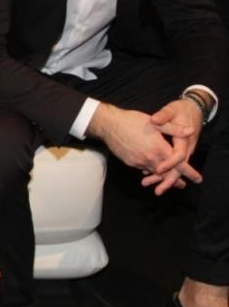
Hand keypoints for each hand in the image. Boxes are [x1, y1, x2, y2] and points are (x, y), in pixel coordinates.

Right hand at [87, 102, 201, 190]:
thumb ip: (174, 129)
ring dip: (162, 177)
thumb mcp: (155, 122)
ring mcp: (139, 162)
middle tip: (182, 185)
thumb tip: (190, 130)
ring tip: (167, 179)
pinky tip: (150, 168)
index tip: (197, 179)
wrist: (108, 125)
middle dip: (175, 180)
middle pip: (167, 174)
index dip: (189, 173)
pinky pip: (143, 169)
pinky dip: (149, 170)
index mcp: (159, 148)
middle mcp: (150, 158)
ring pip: (154, 173)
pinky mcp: (130, 162)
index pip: (178, 165)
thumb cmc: (132, 120)